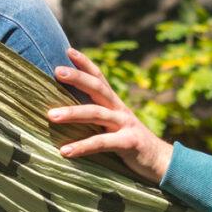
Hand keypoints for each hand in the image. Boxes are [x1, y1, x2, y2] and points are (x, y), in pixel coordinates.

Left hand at [46, 49, 173, 183]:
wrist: (161, 161)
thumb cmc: (129, 143)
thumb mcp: (113, 126)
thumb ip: (96, 118)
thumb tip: (66, 113)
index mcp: (114, 104)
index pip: (99, 78)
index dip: (85, 63)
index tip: (68, 50)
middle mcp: (119, 110)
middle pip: (98, 88)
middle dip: (78, 78)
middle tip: (56, 71)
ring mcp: (125, 125)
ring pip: (97, 114)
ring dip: (73, 113)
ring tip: (51, 115)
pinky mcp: (129, 143)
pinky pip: (102, 143)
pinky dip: (83, 147)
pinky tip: (65, 151)